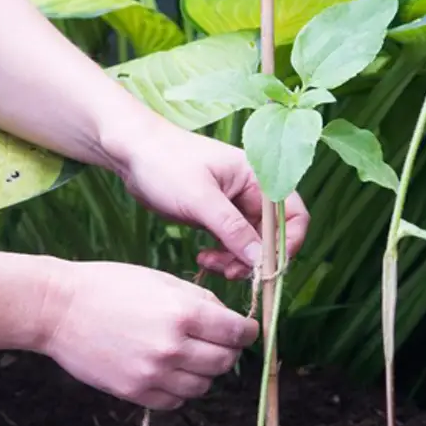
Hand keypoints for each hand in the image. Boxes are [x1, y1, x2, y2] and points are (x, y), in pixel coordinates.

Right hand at [42, 261, 258, 408]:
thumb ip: (201, 301)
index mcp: (184, 313)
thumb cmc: (111, 286)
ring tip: (190, 356)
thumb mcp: (162, 281)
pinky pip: (176, 402)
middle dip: (229, 351)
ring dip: (204, 372)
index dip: (248, 332)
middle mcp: (173, 348)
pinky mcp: (135, 393)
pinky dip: (180, 389)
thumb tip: (231, 322)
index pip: (238, 334)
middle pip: (225, 362)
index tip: (246, 331)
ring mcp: (154, 374)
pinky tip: (169, 371)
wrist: (58, 310)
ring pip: (203, 386)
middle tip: (219, 342)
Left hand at [115, 122, 309, 279]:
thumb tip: (261, 260)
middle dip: (256, 258)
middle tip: (232, 273)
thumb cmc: (165, 162)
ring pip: (252, 245)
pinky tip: (203, 259)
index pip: (294, 215)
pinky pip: (232, 245)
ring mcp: (235, 205)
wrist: (131, 152)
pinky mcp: (218, 217)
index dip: (289, 243)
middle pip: (273, 236)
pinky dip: (223, 257)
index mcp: (258, 177)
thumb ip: (232, 230)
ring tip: (211, 264)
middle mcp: (252, 192)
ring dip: (237, 262)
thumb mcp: (200, 198)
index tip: (269, 266)